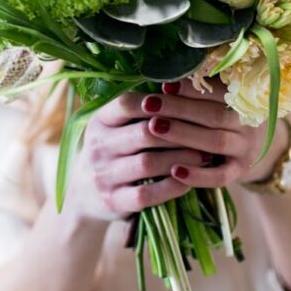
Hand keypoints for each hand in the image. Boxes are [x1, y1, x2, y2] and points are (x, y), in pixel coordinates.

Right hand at [62, 91, 205, 221]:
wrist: (84, 196)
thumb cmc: (112, 153)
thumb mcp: (115, 128)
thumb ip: (140, 112)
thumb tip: (183, 89)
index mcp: (99, 122)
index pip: (127, 104)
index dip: (159, 102)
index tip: (187, 103)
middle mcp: (98, 147)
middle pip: (144, 133)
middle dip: (179, 132)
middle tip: (206, 132)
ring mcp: (103, 175)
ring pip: (148, 163)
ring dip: (181, 158)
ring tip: (205, 155)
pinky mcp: (113, 201)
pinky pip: (146, 194)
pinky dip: (171, 187)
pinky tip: (190, 181)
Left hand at [140, 79, 289, 188]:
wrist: (261, 147)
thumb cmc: (229, 116)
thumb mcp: (223, 100)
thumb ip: (202, 92)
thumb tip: (167, 85)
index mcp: (245, 99)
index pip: (218, 91)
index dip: (190, 88)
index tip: (164, 85)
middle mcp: (248, 123)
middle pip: (214, 115)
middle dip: (179, 109)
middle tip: (149, 104)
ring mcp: (245, 149)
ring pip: (216, 142)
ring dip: (183, 134)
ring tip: (154, 127)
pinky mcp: (239, 172)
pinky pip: (220, 176)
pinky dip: (198, 175)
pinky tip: (174, 170)